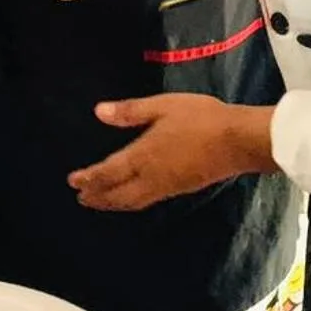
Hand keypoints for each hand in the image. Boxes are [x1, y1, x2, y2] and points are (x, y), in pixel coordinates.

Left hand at [70, 95, 276, 211]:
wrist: (237, 141)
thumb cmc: (201, 118)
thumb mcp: (164, 106)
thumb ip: (131, 111)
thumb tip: (98, 112)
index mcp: (143, 156)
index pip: (108, 172)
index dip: (88, 178)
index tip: (72, 180)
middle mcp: (151, 177)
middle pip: (117, 195)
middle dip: (97, 197)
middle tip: (81, 198)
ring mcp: (166, 186)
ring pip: (132, 202)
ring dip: (112, 204)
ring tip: (100, 203)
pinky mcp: (180, 189)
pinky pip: (147, 201)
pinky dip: (131, 202)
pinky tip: (133, 197)